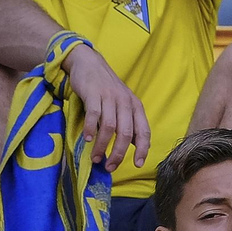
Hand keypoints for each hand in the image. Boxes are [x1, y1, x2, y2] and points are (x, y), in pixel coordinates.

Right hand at [62, 44, 149, 171]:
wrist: (89, 63)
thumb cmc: (106, 88)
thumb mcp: (122, 104)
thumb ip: (129, 122)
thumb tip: (136, 145)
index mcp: (135, 106)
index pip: (144, 131)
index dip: (143, 149)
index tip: (138, 164)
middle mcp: (125, 102)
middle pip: (126, 133)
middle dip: (119, 153)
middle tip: (110, 167)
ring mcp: (109, 97)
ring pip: (110, 127)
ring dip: (102, 146)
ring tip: (96, 158)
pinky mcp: (93, 93)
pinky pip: (94, 115)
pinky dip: (92, 129)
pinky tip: (87, 139)